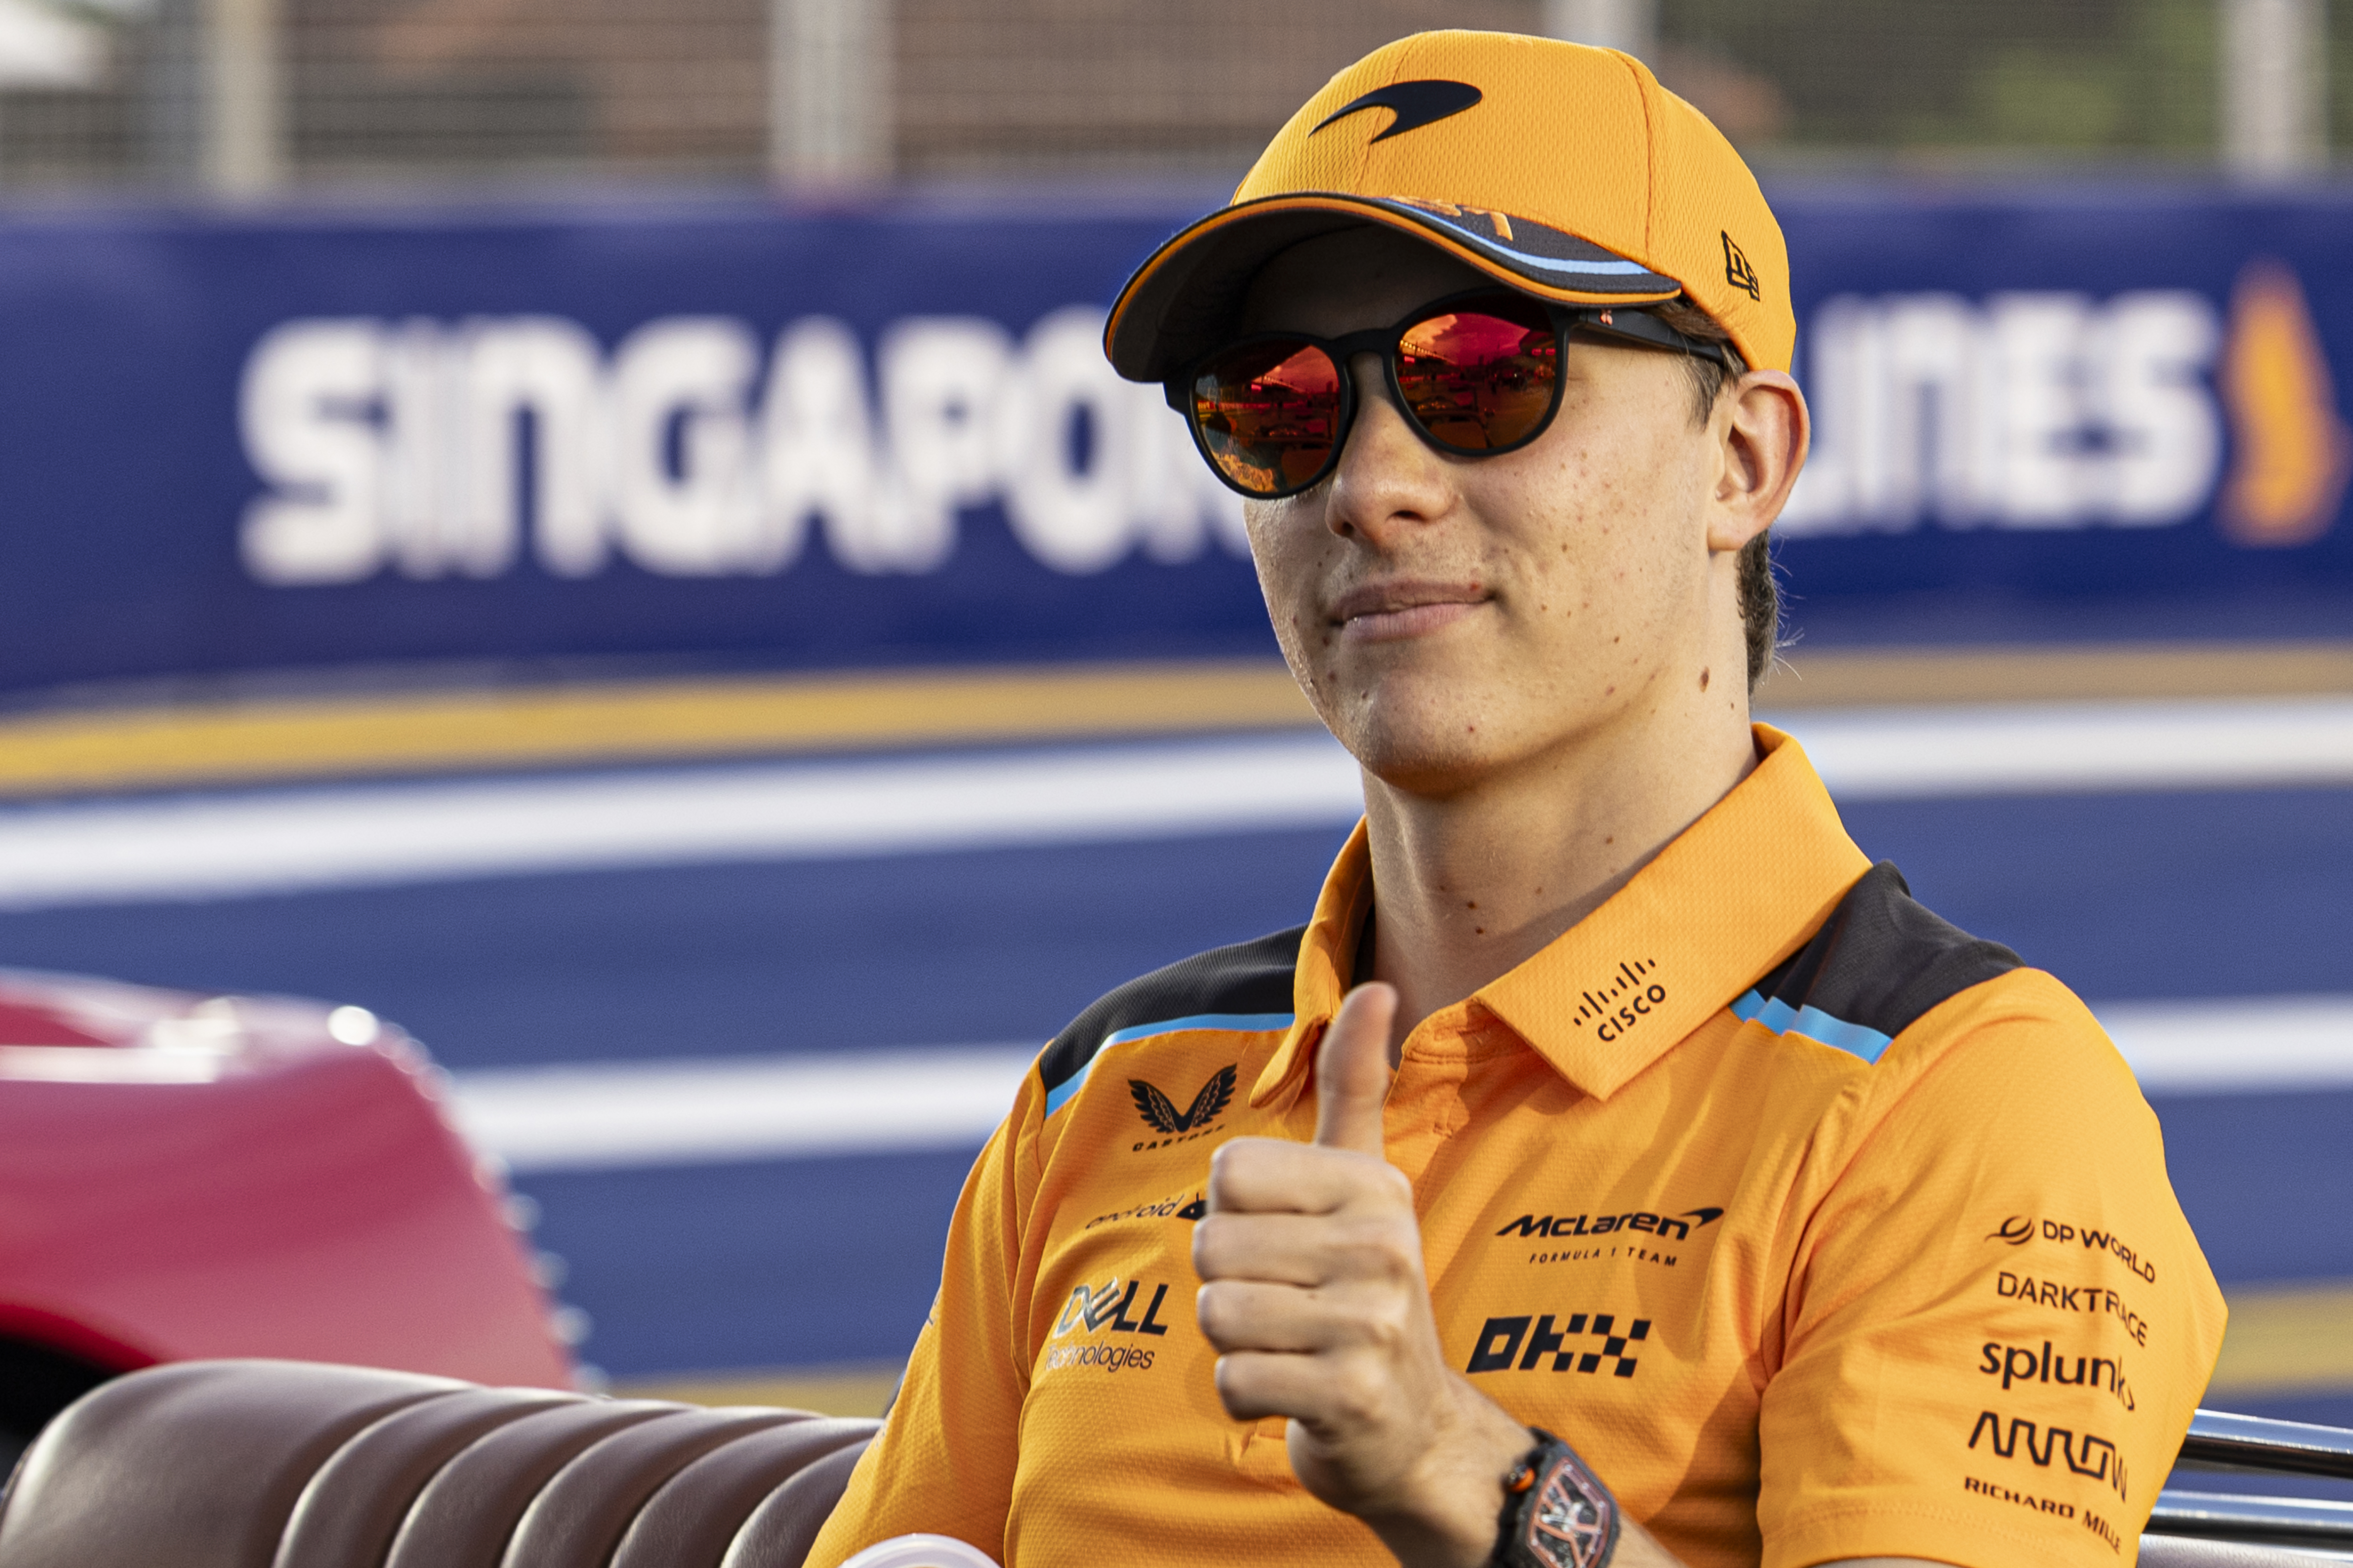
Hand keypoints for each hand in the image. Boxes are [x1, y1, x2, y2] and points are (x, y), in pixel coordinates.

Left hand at [1191, 983, 1532, 1567]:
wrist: (1416, 1433)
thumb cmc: (1366, 1294)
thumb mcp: (1367, 1184)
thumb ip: (1358, 1086)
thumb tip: (1376, 985)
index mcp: (1372, 1186)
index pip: (1227, 1173)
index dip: (1235, 1214)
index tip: (1287, 1243)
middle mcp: (1382, 1246)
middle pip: (1212, 1245)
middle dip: (1230, 1285)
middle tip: (1288, 1306)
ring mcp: (1372, 1324)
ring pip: (1217, 1313)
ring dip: (1235, 1343)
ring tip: (1290, 1347)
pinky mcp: (1351, 1397)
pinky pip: (1233, 1382)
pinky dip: (1245, 1398)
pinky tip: (1294, 1393)